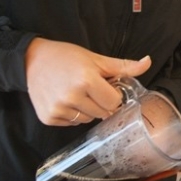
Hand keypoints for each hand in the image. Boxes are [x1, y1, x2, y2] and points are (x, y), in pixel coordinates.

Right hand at [24, 38, 151, 125]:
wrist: (32, 60)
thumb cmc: (67, 57)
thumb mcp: (96, 59)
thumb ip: (123, 66)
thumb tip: (148, 62)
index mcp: (86, 80)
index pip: (113, 102)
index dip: (112, 95)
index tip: (105, 86)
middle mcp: (71, 97)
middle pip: (102, 113)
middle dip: (100, 102)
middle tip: (89, 88)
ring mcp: (58, 109)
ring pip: (87, 119)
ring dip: (87, 110)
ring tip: (76, 93)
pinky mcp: (48, 118)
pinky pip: (72, 123)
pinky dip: (72, 115)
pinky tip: (65, 100)